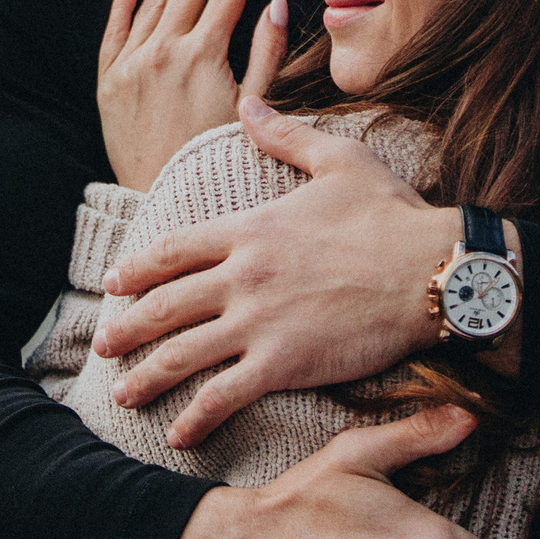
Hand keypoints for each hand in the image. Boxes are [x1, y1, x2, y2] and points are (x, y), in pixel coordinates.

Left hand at [97, 0, 289, 191]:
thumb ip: (266, 54)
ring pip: (150, 4)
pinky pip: (114, 32)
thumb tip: (276, 6)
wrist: (166, 198)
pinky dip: (122, 3)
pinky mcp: (109, 84)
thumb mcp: (252, 107)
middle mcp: (164, 52)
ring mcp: (132, 66)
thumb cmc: (217, 158)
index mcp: (204, 55)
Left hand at [100, 97, 458, 448]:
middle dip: (127, 328)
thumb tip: (249, 103)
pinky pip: (225, 395)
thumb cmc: (394, 215)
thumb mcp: (339, 160)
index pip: (174, 251)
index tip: (113, 285)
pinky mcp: (284, 363)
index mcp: (251, 229)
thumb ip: (286, 135)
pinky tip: (178, 434)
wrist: (435, 269)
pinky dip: (195, 417)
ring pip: (182, 353)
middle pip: (165, 305)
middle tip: (104, 343)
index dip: (137, 270)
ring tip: (122, 393)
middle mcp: (243, 276)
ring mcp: (260, 321)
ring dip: (147, 376)